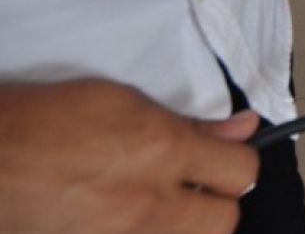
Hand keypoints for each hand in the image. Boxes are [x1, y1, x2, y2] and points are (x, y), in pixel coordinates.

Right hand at [0, 80, 259, 233]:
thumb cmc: (44, 121)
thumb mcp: (120, 101)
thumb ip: (189, 121)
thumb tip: (243, 128)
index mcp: (161, 152)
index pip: (241, 171)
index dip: (238, 162)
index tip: (225, 157)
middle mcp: (148, 204)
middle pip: (224, 221)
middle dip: (216, 202)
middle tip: (191, 185)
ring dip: (180, 222)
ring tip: (153, 202)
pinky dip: (146, 232)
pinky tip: (125, 217)